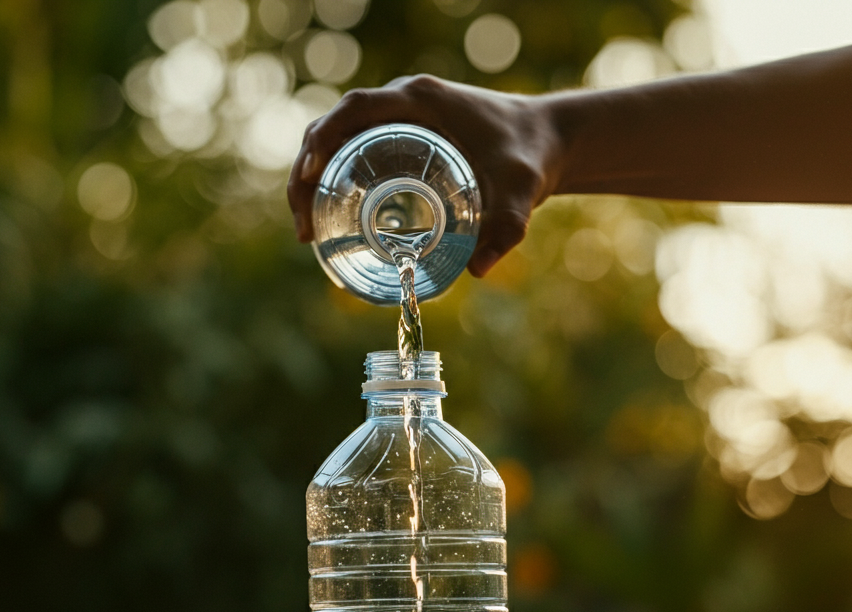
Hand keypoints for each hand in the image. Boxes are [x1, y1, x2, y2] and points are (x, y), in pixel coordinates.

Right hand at [287, 76, 562, 276]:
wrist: (546, 141)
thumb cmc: (531, 157)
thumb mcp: (523, 192)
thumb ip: (508, 228)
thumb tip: (477, 271)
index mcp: (421, 101)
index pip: (354, 110)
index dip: (322, 142)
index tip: (308, 183)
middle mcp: (404, 103)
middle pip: (333, 128)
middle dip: (306, 175)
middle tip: (305, 230)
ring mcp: (402, 119)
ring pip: (338, 141)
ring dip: (313, 180)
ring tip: (310, 232)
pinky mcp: (404, 137)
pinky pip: (355, 151)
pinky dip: (335, 180)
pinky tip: (331, 219)